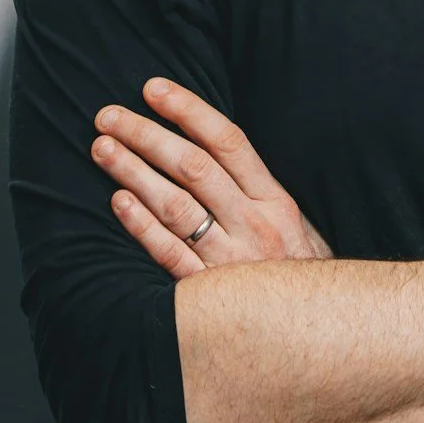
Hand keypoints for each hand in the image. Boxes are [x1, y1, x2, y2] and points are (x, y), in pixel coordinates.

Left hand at [92, 76, 335, 277]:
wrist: (321, 334)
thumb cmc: (297, 271)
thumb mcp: (293, 222)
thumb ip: (256, 188)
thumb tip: (210, 144)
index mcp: (275, 200)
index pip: (227, 141)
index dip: (187, 110)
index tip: (152, 88)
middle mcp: (255, 225)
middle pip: (194, 167)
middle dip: (147, 135)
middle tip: (109, 115)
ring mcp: (230, 261)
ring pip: (176, 206)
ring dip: (134, 172)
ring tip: (102, 148)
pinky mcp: (209, 295)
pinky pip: (170, 255)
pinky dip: (143, 227)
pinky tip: (118, 201)